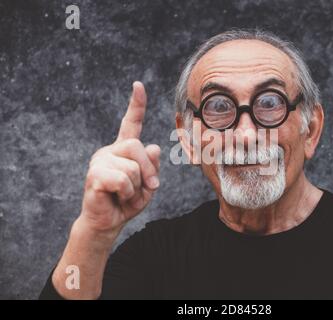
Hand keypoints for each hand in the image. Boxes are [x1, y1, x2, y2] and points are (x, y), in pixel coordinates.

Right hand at [79, 81, 159, 234]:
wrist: (108, 223)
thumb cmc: (127, 203)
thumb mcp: (148, 184)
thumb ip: (152, 166)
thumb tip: (153, 147)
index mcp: (124, 150)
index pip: (131, 123)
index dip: (136, 105)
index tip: (138, 85)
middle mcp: (110, 151)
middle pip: (137, 145)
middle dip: (148, 170)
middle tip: (147, 187)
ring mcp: (100, 161)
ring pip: (132, 167)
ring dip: (136, 187)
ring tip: (125, 195)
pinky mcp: (95, 175)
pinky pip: (122, 179)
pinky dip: (126, 193)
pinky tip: (116, 197)